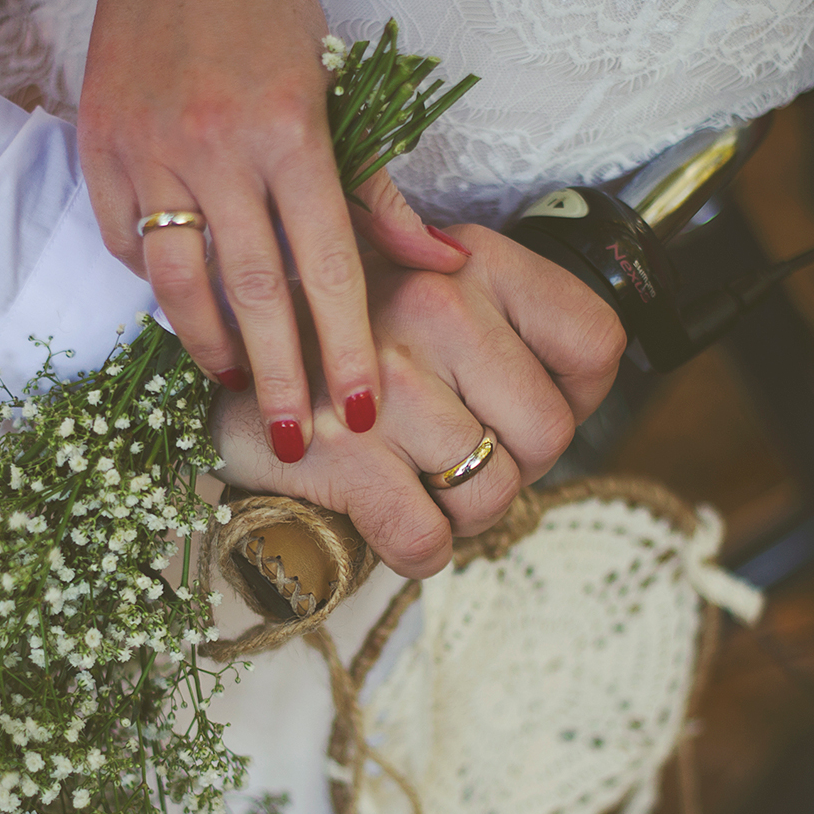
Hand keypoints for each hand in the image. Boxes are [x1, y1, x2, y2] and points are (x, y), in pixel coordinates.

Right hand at [80, 0, 467, 465]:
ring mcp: (150, 153)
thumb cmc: (269, 16)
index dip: (345, 344)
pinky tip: (181, 301)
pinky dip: (154, 280)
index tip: (362, 409)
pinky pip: (126, 243)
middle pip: (253, 293)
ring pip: (176, 281)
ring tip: (234, 383)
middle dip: (280, 377)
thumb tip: (439, 262)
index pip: (327, 264)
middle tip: (298, 442)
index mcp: (291, 133)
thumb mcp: (340, 88)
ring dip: (208, 345)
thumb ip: (378, 186)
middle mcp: (218, 148)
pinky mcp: (99, 151)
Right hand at [210, 225, 626, 577]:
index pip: (595, 343)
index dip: (577, 399)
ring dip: (462, 514)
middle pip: (550, 434)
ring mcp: (387, 380)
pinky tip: (389, 520)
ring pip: (493, 494)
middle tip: (461, 457)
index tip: (524, 410)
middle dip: (514, 469)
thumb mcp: (428, 291)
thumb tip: (577, 398)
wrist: (218, 360)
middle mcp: (435, 306)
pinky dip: (417, 552)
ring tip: (417, 481)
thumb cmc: (341, 337)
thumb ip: (504, 322)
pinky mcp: (341, 449)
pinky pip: (426, 538)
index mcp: (471, 261)